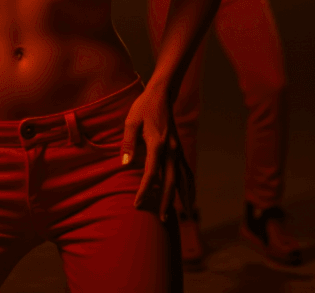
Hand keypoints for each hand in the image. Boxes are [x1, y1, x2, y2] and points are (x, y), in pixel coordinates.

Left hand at [121, 81, 194, 220]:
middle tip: (161, 218)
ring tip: (184, 215)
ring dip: (184, 197)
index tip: (137, 204)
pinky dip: (189, 186)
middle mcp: (171, 149)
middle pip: (171, 181)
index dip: (144, 190)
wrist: (161, 95)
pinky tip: (189, 197)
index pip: (151, 173)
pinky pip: (187, 172)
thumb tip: (125, 165)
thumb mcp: (131, 121)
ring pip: (184, 178)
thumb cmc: (142, 107)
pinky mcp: (179, 150)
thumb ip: (128, 143)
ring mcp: (178, 150)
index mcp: (157, 143)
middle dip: (166, 200)